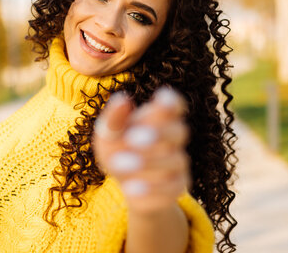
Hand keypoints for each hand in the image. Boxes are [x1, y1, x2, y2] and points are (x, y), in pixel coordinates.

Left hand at [93, 87, 190, 213]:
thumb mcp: (108, 134)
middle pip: (178, 132)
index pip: (174, 106)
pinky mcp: (177, 188)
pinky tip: (130, 187)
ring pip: (175, 161)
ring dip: (148, 162)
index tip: (162, 98)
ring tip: (119, 163)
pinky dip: (151, 189)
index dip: (171, 102)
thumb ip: (114, 117)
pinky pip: (171, 188)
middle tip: (132, 138)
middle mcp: (174, 139)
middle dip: (158, 134)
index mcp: (159, 118)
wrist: (128, 186)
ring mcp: (178, 163)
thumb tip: (122, 98)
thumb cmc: (119, 150)